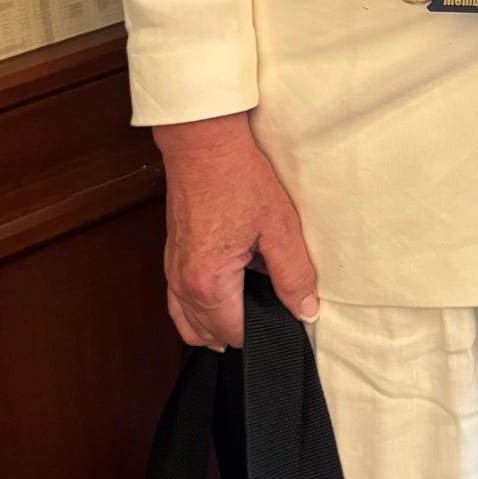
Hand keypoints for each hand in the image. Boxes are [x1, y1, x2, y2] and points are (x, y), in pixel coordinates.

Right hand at [153, 113, 318, 348]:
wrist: (204, 145)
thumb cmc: (238, 179)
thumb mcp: (280, 228)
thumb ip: (294, 275)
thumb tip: (306, 311)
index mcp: (208, 283)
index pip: (237, 333)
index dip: (266, 331)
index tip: (287, 318)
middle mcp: (182, 284)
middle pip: (208, 334)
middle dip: (241, 332)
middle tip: (272, 313)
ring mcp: (172, 271)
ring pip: (188, 323)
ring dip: (216, 326)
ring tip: (250, 312)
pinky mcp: (171, 257)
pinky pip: (179, 302)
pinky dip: (199, 310)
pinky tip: (225, 295)